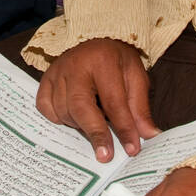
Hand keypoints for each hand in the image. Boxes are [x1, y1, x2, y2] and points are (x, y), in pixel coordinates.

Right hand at [35, 37, 159, 160]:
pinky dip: (57, 118)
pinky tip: (72, 118)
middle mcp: (76, 65)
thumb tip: (150, 137)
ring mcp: (57, 72)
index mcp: (103, 61)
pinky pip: (45, 107)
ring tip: (95, 128)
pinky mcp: (45, 79)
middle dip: (95, 133)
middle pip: (80, 106)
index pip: (113, 100)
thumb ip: (140, 108)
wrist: (94, 38)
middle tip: (105, 156)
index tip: (132, 149)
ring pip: (63, 110)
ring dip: (79, 126)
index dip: (123, 127)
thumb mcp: (136, 77)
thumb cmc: (116, 61)